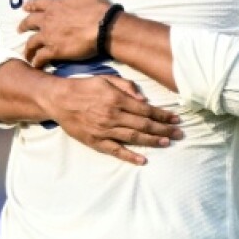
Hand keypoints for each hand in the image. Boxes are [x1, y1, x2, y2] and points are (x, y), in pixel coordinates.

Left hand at [20, 0, 113, 64]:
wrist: (103, 27)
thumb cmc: (96, 7)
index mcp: (54, 5)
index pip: (37, 3)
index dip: (30, 5)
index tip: (25, 8)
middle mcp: (47, 20)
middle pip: (29, 23)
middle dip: (23, 26)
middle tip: (19, 30)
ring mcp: (49, 36)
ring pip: (31, 43)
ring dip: (28, 48)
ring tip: (26, 54)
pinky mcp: (54, 51)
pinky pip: (40, 57)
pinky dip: (36, 62)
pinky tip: (35, 65)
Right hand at [40, 75, 181, 165]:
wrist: (59, 100)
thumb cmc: (84, 87)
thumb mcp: (106, 78)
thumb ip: (126, 86)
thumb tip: (143, 99)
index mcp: (117, 99)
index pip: (146, 110)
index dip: (163, 115)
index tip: (176, 119)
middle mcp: (113, 116)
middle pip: (144, 125)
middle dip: (164, 129)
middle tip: (179, 134)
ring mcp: (104, 130)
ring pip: (134, 138)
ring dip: (153, 141)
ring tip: (167, 143)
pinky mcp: (96, 142)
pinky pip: (116, 151)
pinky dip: (130, 156)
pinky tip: (143, 160)